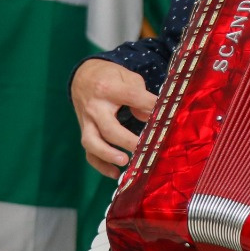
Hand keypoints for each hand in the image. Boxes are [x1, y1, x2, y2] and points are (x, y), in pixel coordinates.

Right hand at [72, 59, 158, 179]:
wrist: (83, 77)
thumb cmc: (111, 77)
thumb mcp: (128, 77)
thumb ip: (141, 96)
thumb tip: (154, 117)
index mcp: (108, 88)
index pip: (132, 97)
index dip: (150, 105)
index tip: (166, 115)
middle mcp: (95, 106)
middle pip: (108, 127)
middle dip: (126, 140)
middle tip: (143, 148)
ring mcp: (87, 121)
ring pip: (91, 142)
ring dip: (107, 154)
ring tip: (124, 161)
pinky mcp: (84, 131)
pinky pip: (88, 152)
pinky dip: (100, 165)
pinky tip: (115, 173)